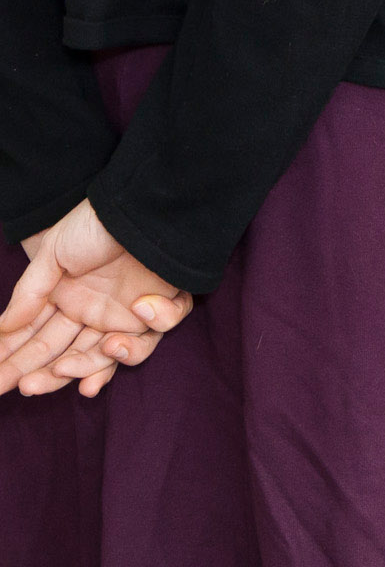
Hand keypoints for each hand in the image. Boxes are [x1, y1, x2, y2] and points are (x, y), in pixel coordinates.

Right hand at [4, 203, 188, 398]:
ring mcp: (128, 312)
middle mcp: (95, 312)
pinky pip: (160, 329)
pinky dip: (151, 329)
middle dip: (47, 376)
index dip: (16, 361)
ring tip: (68, 366)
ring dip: (90, 367)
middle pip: (69, 357)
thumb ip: (30, 293)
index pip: (38, 340)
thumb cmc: (94, 224)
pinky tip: (139, 308)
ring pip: (110, 356)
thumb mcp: (53, 254)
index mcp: (67, 302)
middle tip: (28, 387)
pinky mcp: (163, 304)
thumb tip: (3, 328)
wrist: (139, 203)